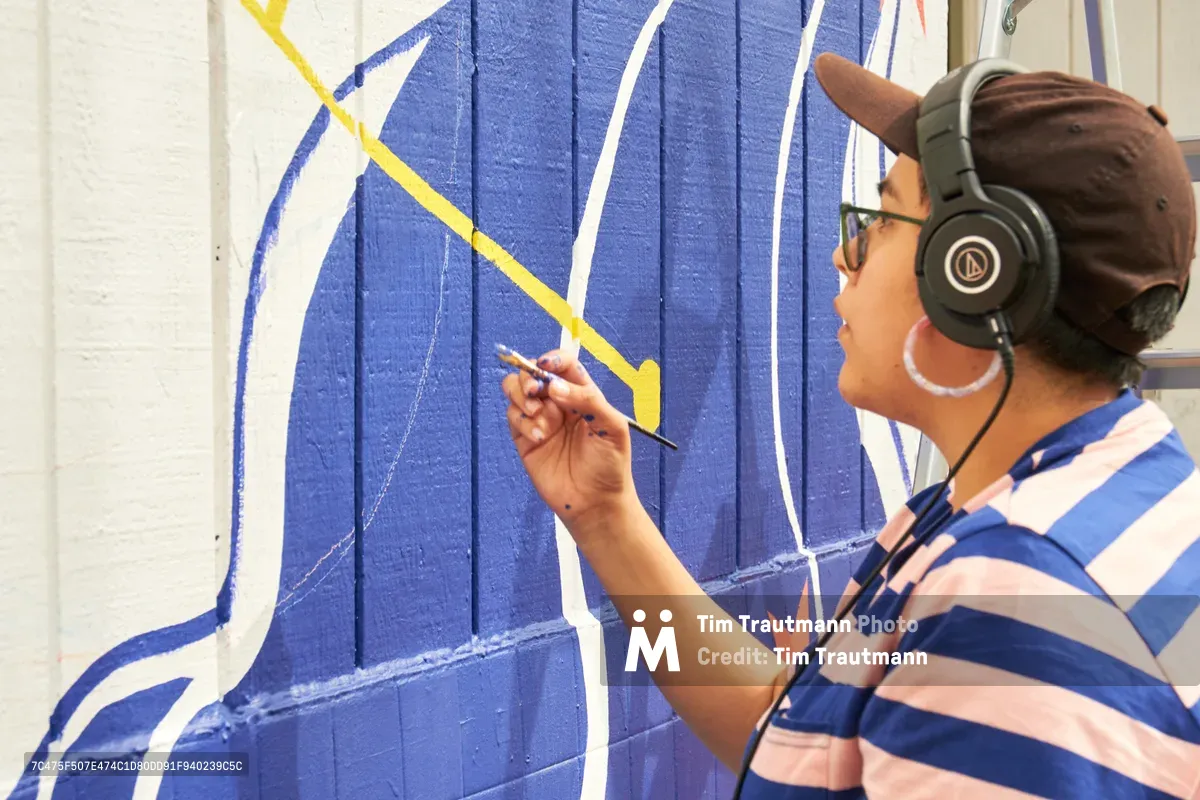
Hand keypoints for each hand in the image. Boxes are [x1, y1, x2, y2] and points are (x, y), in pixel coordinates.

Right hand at [502, 348, 637, 531]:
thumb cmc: (611, 464)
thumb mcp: (611, 427)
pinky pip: (513, 418)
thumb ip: (587, 399)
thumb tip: (553, 386)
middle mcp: (558, 403)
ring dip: (520, 396)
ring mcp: (540, 420)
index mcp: (582, 394)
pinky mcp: (525, 439)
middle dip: (528, 376)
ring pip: (516, 391)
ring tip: (536, 414)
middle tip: (535, 391)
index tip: (546, 365)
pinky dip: (522, 422)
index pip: (563, 365)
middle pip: (532, 373)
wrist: (596, 502)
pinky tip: (539, 437)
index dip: (552, 359)